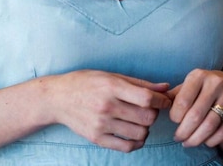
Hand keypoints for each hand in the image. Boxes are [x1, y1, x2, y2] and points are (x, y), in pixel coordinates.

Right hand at [48, 70, 171, 151]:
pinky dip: (137, 143)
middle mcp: (107, 106)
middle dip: (154, 114)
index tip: (164, 101)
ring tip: (140, 121)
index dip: (161, 101)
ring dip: (146, 129)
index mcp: (112, 87)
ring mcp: (101, 124)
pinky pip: (126, 147)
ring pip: (140, 133)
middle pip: (146, 117)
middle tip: (150, 110)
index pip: (146, 98)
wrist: (58, 98)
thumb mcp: (111, 76)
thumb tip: (165, 88)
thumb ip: (139, 83)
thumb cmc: (86, 83)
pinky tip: (135, 134)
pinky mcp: (96, 138)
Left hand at [167, 69, 222, 148]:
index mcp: (199, 75)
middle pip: (195, 116)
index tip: (174, 121)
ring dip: (196, 139)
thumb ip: (173, 95)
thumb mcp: (189, 85)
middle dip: (183, 132)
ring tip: (188, 143)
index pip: (182, 102)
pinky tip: (205, 142)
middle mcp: (216, 83)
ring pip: (209, 126)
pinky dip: (212, 141)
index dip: (175, 117)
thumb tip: (157, 104)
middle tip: (178, 138)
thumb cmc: (203, 88)